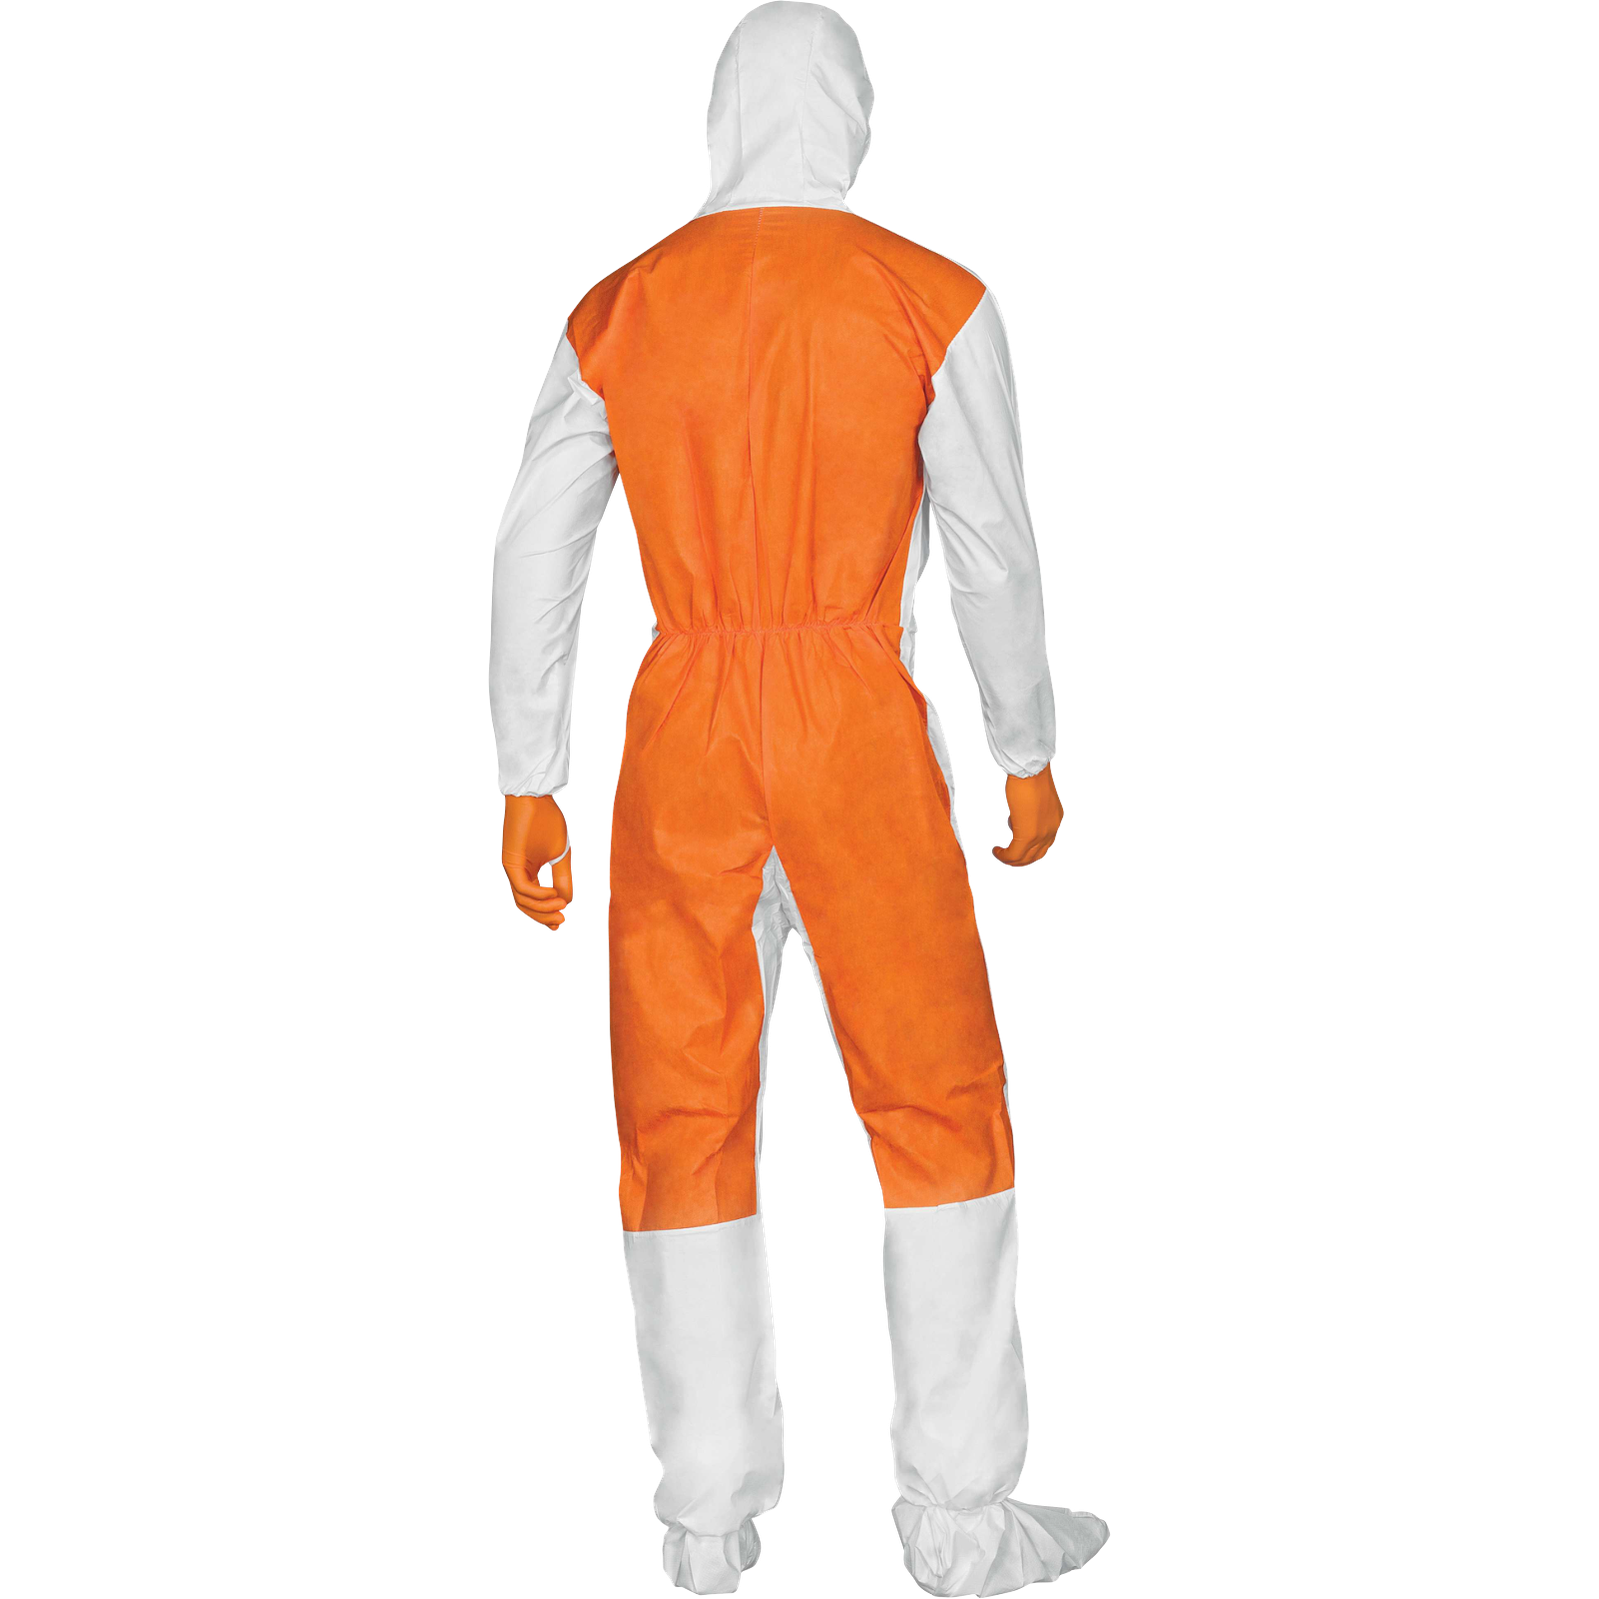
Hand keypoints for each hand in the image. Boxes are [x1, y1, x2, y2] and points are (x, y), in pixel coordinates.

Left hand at [502, 794, 574, 930]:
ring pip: (522, 900)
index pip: (533, 901)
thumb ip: (563, 878)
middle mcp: (517, 873)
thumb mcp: (561, 855)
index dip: (547, 915)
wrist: (535, 797)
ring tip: (562, 907)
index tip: (563, 922)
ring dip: (542, 908)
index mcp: (528, 872)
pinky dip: (538, 895)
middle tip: (562, 922)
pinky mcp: (510, 861)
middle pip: (526, 906)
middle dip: (544, 917)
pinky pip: (522, 887)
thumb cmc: (547, 821)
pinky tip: (553, 895)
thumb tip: (567, 902)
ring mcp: (512, 868)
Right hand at [990, 765, 1061, 869]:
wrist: (1031, 769)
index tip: (1013, 846)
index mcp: (1055, 820)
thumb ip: (1029, 814)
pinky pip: (1015, 854)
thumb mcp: (1034, 799)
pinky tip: (997, 850)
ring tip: (999, 853)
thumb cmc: (1030, 776)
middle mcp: (1052, 830)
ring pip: (1025, 858)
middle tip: (1005, 855)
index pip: (1043, 845)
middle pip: (1035, 856)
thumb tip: (1015, 822)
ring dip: (1010, 859)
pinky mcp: (1028, 835)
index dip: (1028, 850)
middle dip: (1019, 859)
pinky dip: (1004, 855)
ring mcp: (1041, 834)